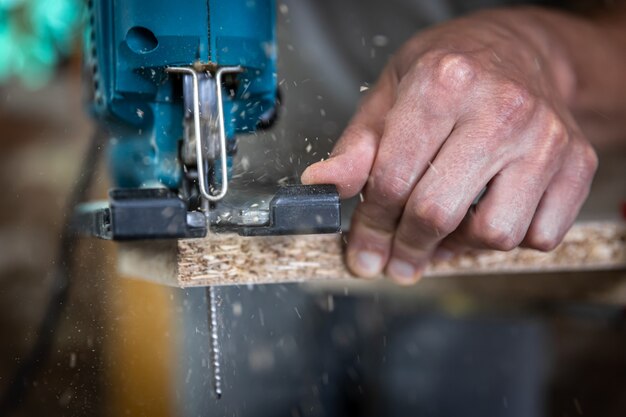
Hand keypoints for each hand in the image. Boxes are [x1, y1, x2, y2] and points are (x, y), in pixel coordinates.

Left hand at [301, 10, 597, 283]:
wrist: (520, 52)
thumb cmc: (450, 73)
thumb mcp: (389, 93)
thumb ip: (357, 146)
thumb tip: (320, 185)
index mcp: (443, 84)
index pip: (392, 179)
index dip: (370, 227)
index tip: (363, 251)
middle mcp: (500, 108)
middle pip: (438, 213)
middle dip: (406, 248)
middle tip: (395, 259)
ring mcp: (546, 137)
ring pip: (495, 234)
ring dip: (460, 246)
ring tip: (443, 230)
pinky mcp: (578, 161)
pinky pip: (540, 236)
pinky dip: (509, 240)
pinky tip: (487, 215)